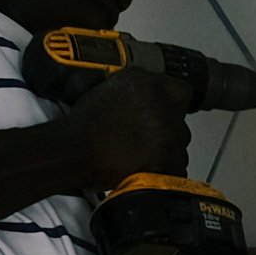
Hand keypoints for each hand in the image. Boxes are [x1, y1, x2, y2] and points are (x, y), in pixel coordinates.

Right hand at [65, 62, 190, 186]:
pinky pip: (177, 168)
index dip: (172, 106)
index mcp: (147, 82)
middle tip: (145, 140)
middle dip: (166, 132)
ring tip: (139, 158)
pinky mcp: (167, 157)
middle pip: (179, 122)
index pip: (180, 91)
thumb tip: (143, 101)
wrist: (75, 151)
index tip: (166, 115)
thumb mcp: (107, 91)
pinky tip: (144, 170)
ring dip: (165, 153)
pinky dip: (163, 172)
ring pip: (179, 146)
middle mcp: (161, 103)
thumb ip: (133, 92)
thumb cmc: (83, 126)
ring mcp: (167, 131)